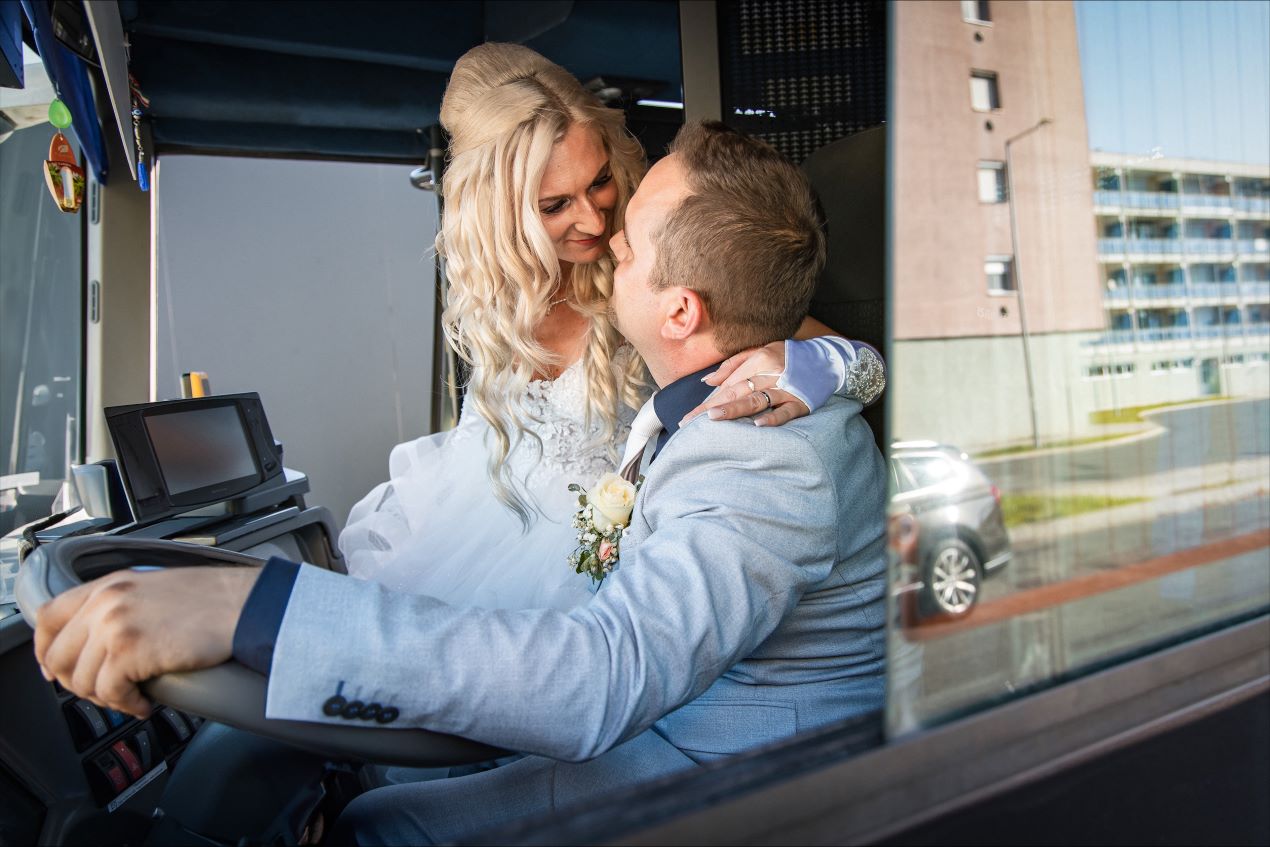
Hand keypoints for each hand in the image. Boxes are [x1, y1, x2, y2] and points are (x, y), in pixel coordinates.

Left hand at [33, 566, 258, 716]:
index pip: (47, 616)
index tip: (54, 667)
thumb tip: (99, 640)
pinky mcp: (130, 652)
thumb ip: (120, 606)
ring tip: (131, 698)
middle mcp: (105, 601)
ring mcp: (115, 626)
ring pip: (82, 680)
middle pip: (57, 655)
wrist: (244, 604)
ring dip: (105, 698)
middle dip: (75, 683)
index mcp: (108, 584)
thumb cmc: (212, 599)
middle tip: (101, 692)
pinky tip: (145, 703)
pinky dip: (126, 706)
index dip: (45, 649)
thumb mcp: (153, 587)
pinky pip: (110, 693)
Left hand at [680, 341, 809, 427]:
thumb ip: (733, 365)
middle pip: (736, 392)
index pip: (728, 383)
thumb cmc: (789, 357)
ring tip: (714, 417)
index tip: (690, 415)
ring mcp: (786, 388)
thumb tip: (707, 381)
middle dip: (712, 407)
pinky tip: (758, 425)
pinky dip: (773, 417)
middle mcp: (771, 372)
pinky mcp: (801, 401)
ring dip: (735, 409)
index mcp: (759, 359)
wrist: (828, 359)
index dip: (708, 399)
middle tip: (691, 421)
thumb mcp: (761, 351)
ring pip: (756, 399)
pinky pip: (785, 411)